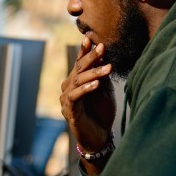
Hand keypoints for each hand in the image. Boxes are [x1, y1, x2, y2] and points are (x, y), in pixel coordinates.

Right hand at [60, 35, 115, 162]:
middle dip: (91, 57)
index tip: (91, 38)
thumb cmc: (102, 112)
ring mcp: (67, 98)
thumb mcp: (105, 90)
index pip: (80, 62)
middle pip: (79, 68)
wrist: (99, 137)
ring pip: (78, 81)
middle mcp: (69, 86)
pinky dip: (86, 89)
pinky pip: (76, 96)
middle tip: (102, 47)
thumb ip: (103, 75)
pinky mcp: (69, 110)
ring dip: (93, 73)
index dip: (85, 50)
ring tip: (107, 68)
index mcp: (77, 80)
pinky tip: (96, 84)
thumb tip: (105, 55)